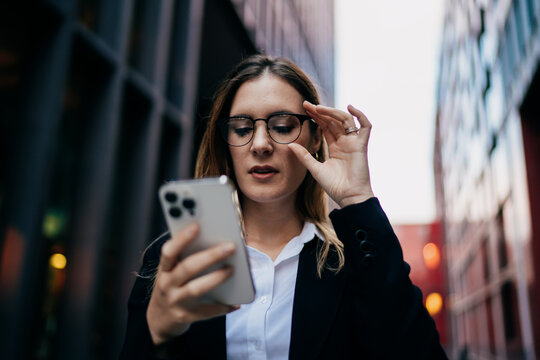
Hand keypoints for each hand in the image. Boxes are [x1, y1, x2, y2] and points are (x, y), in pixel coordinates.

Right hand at [147, 223, 238, 344]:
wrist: (159, 320)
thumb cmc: (172, 286)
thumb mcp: (171, 272)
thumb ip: (185, 258)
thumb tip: (214, 241)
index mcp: (164, 269)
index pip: (169, 251)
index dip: (182, 238)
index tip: (197, 226)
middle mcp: (167, 285)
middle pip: (188, 268)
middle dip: (210, 256)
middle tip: (230, 247)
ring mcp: (176, 302)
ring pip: (196, 289)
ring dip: (216, 278)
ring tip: (232, 269)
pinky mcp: (186, 316)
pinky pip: (207, 312)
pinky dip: (223, 307)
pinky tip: (236, 303)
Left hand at [289, 101, 373, 207]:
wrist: (348, 197)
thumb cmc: (334, 186)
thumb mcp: (314, 168)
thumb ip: (303, 156)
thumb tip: (289, 145)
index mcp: (335, 146)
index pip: (325, 126)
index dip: (316, 116)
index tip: (304, 108)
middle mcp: (345, 142)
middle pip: (333, 120)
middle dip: (321, 111)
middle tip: (307, 105)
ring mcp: (353, 143)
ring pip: (345, 120)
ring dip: (333, 112)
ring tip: (319, 108)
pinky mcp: (361, 146)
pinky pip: (365, 127)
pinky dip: (360, 115)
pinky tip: (351, 107)